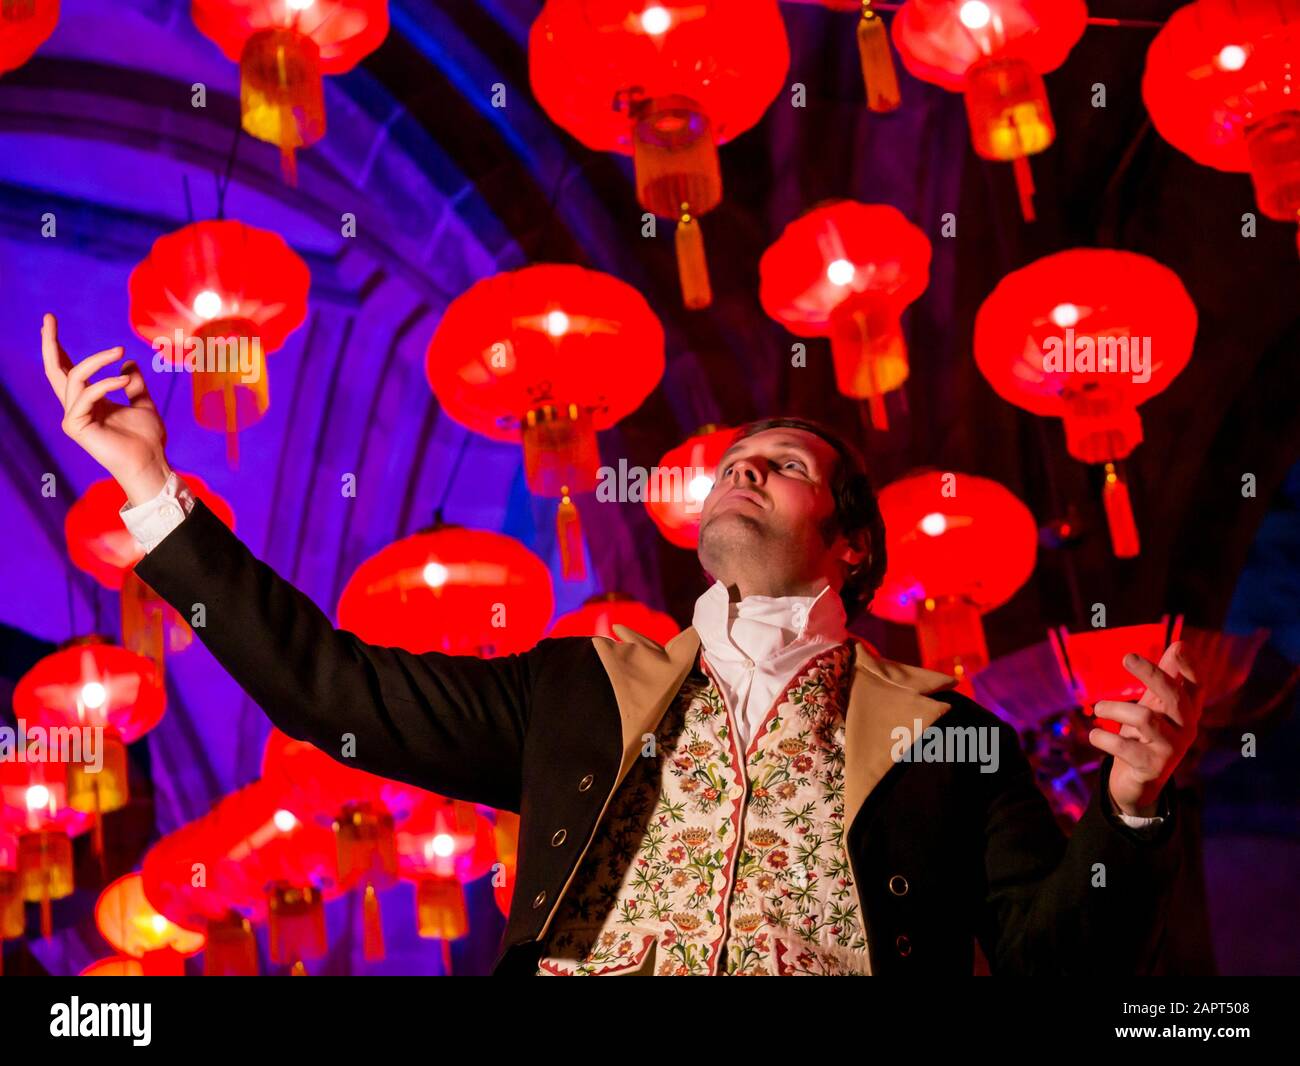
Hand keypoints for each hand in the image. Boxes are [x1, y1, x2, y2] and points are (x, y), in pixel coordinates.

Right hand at [42, 312, 169, 504]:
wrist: (151, 461)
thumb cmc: (148, 438)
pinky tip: (123, 380)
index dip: (58, 347)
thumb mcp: (143, 402)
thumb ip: (134, 383)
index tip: (51, 321)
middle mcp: (77, 407)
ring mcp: (73, 417)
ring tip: (118, 351)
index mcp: (89, 401)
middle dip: (49, 343)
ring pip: (73, 376)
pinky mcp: (75, 426)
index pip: (68, 369)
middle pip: (54, 370)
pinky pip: (86, 395)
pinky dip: (105, 384)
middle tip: (48, 317)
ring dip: (96, 360)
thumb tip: (128, 362)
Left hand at [1090, 641, 1201, 817]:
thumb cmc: (1147, 735)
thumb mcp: (1156, 705)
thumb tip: (1180, 644)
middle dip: (1151, 674)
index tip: (1179, 646)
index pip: (1197, 685)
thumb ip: (1167, 678)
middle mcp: (1185, 729)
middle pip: (1174, 696)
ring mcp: (1171, 750)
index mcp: (1187, 711)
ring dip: (1115, 709)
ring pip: (1145, 718)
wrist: (1139, 783)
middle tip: (1127, 656)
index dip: (1191, 666)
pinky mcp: (1152, 768)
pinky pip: (1125, 747)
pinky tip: (1093, 736)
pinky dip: (1103, 738)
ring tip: (1098, 709)